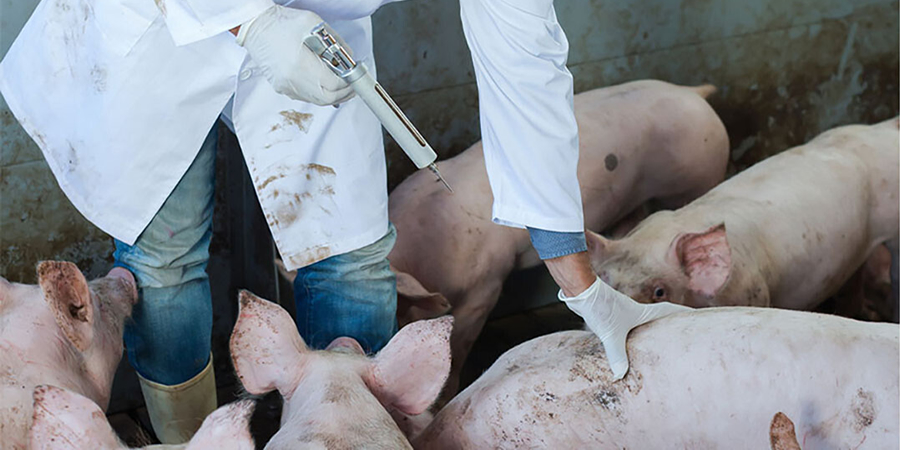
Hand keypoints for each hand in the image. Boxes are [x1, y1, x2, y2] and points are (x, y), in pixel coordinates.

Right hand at [236, 5, 354, 105]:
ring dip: (333, 95)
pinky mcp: (282, 88)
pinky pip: (306, 97)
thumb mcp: (314, 26)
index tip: (356, 76)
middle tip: (354, 85)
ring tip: (343, 85)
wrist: (255, 26)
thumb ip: (335, 44)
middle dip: (344, 93)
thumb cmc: (281, 23)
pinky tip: (325, 84)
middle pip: (327, 98)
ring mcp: (285, 86)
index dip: (348, 82)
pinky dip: (319, 93)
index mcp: (300, 64)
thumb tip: (349, 59)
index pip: (333, 83)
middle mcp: (291, 80)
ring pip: (317, 101)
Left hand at [559, 277, 690, 379]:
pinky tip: (629, 343)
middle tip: (684, 333)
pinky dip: (634, 334)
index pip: (669, 311)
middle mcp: (635, 312)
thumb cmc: (598, 307)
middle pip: (659, 318)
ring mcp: (623, 314)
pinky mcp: (612, 317)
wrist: (580, 291)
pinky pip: (629, 328)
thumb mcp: (610, 334)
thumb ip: (616, 355)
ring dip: (653, 330)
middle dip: (671, 325)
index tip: (699, 317)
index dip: (684, 314)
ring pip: (644, 323)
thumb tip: (620, 375)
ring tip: (659, 342)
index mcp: (642, 313)